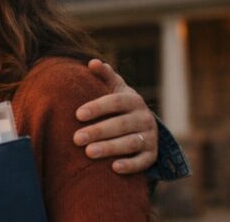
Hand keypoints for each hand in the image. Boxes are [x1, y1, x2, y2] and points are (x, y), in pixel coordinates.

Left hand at [73, 59, 157, 173]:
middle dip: (98, 131)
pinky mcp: (152, 155)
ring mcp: (150, 137)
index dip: (97, 108)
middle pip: (121, 124)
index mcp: (133, 100)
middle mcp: (144, 118)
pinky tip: (113, 168)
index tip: (78, 115)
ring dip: (110, 148)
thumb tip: (92, 62)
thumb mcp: (114, 88)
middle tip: (76, 138)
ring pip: (131, 143)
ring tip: (89, 153)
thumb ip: (104, 76)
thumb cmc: (119, 105)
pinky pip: (143, 162)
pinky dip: (130, 165)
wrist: (141, 125)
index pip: (116, 102)